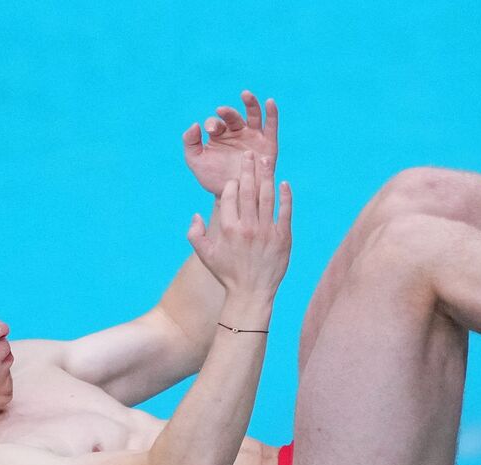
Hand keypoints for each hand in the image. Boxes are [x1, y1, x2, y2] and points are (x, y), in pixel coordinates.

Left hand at [182, 90, 278, 196]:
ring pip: (253, 116)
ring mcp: (253, 138)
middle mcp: (237, 133)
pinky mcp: (268, 146)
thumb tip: (195, 125)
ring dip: (250, 103)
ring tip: (245, 94)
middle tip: (221, 111)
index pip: (216, 123)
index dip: (212, 123)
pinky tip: (270, 102)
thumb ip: (190, 143)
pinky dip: (272, 114)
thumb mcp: (196, 162)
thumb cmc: (213, 180)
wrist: (232, 198)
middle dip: (227, 113)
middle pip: (234, 117)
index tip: (209, 130)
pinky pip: (271, 127)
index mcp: (220, 135)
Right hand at [186, 151, 291, 296]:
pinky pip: (285, 212)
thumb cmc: (227, 274)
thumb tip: (196, 214)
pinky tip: (284, 183)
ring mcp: (266, 231)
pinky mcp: (283, 237)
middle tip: (249, 154)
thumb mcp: (204, 255)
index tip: (235, 175)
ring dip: (266, 176)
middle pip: (249, 190)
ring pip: (267, 196)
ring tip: (266, 160)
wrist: (251, 293)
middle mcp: (247, 227)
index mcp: (228, 228)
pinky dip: (285, 196)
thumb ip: (195, 233)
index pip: (230, 195)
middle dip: (248, 169)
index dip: (232, 183)